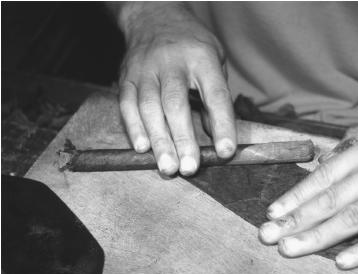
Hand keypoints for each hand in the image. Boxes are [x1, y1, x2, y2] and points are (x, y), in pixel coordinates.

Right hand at [116, 2, 235, 175]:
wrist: (154, 16)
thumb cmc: (191, 44)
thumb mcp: (215, 60)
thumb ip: (215, 96)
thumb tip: (216, 136)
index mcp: (201, 58)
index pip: (214, 94)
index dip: (222, 124)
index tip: (226, 151)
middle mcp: (172, 62)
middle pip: (176, 104)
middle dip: (183, 139)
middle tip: (189, 168)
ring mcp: (145, 69)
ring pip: (149, 108)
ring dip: (158, 141)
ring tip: (167, 168)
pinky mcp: (126, 76)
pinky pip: (127, 104)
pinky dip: (134, 128)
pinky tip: (142, 148)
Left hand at [259, 103, 357, 268]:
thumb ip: (356, 140)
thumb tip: (326, 156)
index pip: (325, 175)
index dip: (297, 195)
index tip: (274, 211)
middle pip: (332, 199)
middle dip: (297, 219)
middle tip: (269, 235)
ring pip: (354, 218)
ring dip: (319, 236)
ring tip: (292, 249)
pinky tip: (343, 262)